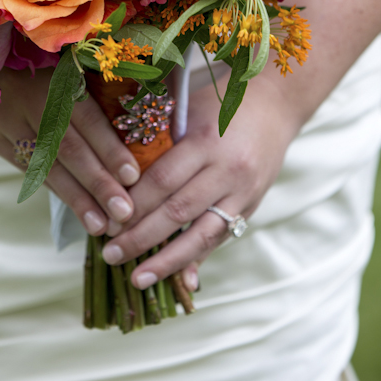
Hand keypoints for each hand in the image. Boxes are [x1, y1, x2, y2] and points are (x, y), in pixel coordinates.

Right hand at [0, 66, 140, 236]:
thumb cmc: (29, 45)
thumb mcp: (57, 51)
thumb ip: (84, 77)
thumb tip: (129, 110)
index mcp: (52, 72)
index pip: (85, 117)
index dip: (109, 147)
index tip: (133, 175)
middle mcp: (29, 98)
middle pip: (67, 147)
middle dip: (98, 183)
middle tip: (125, 213)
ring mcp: (5, 119)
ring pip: (45, 163)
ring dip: (76, 196)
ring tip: (100, 224)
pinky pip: (26, 165)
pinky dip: (51, 185)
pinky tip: (72, 204)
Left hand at [100, 71, 301, 291]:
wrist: (275, 104)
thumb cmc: (219, 102)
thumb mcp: (186, 111)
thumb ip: (158, 140)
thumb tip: (118, 172)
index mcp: (204, 141)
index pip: (162, 180)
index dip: (133, 205)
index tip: (105, 222)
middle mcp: (227, 170)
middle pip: (178, 211)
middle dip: (141, 238)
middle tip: (109, 254)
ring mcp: (243, 191)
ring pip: (202, 234)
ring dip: (167, 261)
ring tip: (137, 278)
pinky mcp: (252, 206)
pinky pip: (221, 237)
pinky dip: (197, 258)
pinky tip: (179, 278)